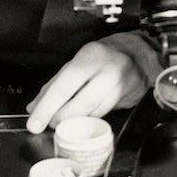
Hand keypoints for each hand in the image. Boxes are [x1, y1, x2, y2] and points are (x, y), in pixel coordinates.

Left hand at [25, 32, 159, 133]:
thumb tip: (34, 107)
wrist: (141, 53)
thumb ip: (54, 85)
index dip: (46, 108)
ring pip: (92, 114)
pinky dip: (89, 119)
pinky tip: (83, 118)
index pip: (63, 86)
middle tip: (50, 123)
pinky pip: (104, 115)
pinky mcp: (129, 99)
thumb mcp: (78, 62)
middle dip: (61, 118)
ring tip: (65, 121)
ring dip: (75, 122)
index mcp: (89, 57)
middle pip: (79, 105)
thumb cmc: (105, 56)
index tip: (34, 124)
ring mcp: (121, 86)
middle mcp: (107, 71)